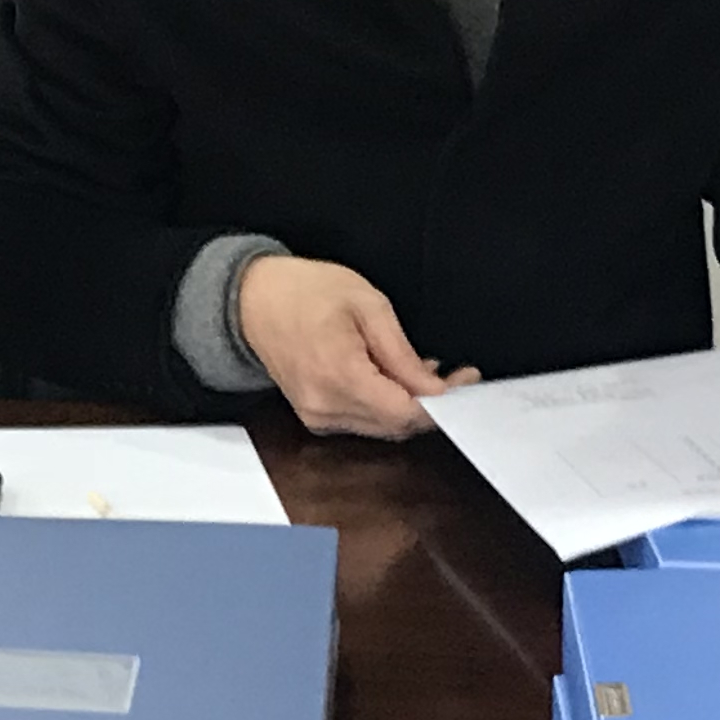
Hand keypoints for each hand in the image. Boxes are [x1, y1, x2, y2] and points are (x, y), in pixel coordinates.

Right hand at [234, 254, 478, 441]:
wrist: (253, 300)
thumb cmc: (308, 292)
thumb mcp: (367, 306)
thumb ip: (402, 353)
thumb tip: (434, 388)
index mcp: (338, 374)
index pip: (404, 412)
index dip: (442, 402)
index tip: (465, 380)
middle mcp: (324, 406)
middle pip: (396, 425)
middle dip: (431, 404)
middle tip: (454, 374)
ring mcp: (316, 416)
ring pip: (382, 428)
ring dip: (410, 406)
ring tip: (425, 372)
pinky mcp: (314, 418)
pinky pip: (363, 422)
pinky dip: (386, 407)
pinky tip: (394, 380)